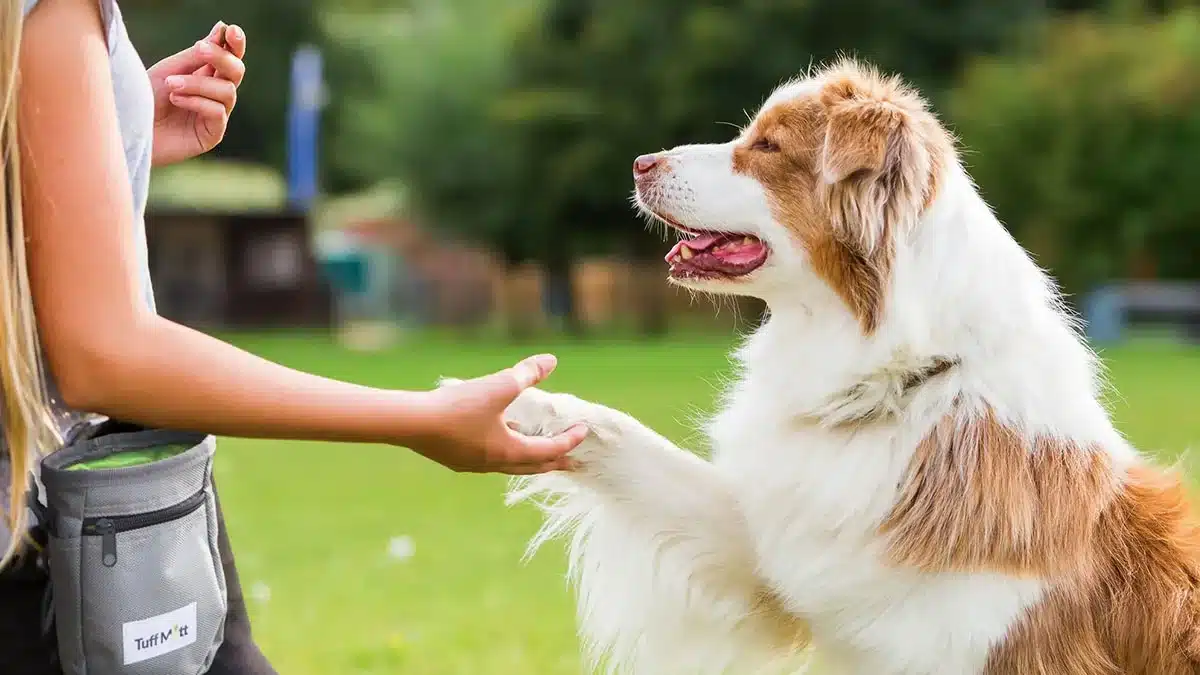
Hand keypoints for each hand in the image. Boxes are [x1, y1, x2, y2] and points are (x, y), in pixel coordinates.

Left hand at [147, 22, 246, 166]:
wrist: (128, 128)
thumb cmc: (144, 98)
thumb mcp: (170, 70)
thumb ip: (197, 55)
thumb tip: (221, 29)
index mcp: (206, 76)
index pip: (230, 58)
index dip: (235, 44)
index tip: (231, 30)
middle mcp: (215, 95)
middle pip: (236, 72)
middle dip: (221, 58)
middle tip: (201, 48)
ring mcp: (216, 116)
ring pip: (227, 91)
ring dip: (198, 83)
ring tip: (171, 85)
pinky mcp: (212, 135)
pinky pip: (218, 112)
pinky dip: (197, 101)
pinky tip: (175, 99)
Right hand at [410, 355, 588, 474]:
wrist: (411, 423)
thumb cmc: (457, 407)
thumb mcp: (498, 386)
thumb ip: (526, 374)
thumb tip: (551, 361)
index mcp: (510, 451)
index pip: (549, 450)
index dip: (570, 440)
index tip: (583, 431)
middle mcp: (494, 464)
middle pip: (533, 466)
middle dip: (555, 461)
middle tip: (573, 462)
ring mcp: (474, 465)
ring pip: (510, 464)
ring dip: (528, 456)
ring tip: (538, 447)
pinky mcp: (456, 459)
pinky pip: (490, 458)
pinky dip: (504, 450)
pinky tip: (498, 436)